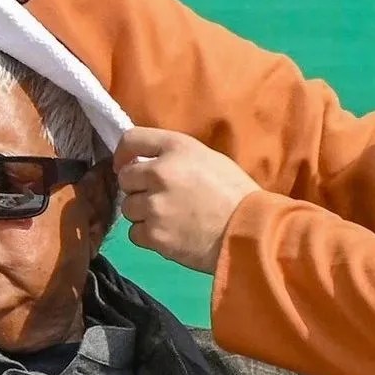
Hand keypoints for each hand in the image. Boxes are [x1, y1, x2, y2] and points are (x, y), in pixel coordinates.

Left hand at [114, 128, 259, 273]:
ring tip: (168, 219)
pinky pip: (134, 234)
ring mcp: (154, 206)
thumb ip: (176, 158)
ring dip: (143, 213)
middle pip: (125, 178)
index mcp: (176, 148)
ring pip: (128, 208)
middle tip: (159, 198)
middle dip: (137, 188)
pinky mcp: (154, 235)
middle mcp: (159, 173)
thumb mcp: (209, 159)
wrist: (249, 232)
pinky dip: (148, 236)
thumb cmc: (236, 193)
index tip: (127, 165)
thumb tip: (149, 165)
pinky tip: (169, 235)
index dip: (124, 153)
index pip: (131, 139)